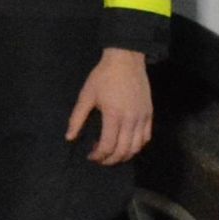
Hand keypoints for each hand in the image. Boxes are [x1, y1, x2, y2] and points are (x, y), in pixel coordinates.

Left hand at [67, 48, 154, 164]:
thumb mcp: (86, 95)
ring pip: (136, 147)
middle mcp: (130, 119)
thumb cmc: (103, 76)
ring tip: (112, 154)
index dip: (98, 155)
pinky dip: (137, 146)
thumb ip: (77, 118)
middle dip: (110, 160)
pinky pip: (146, 138)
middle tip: (100, 158)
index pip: (107, 145)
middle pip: (123, 150)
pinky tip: (126, 145)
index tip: (90, 156)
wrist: (126, 59)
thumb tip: (69, 138)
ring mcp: (142, 117)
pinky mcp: (149, 114)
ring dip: (124, 156)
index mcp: (113, 115)